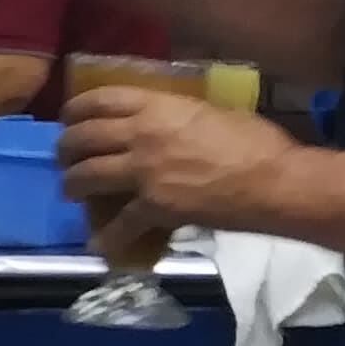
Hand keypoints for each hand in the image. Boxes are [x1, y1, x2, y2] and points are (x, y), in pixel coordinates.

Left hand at [59, 89, 290, 229]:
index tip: (71, 118)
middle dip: (66, 149)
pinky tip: (100, 244)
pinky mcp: (155, 206)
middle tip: (68, 158)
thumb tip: (177, 122)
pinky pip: (119, 223)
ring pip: (86, 176)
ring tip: (74, 191)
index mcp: (158, 107)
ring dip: (72, 185)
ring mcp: (144, 172)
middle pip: (82, 138)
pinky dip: (107, 237)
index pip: (98, 100)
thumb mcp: (217, 113)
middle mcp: (141, 135)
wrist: (278, 183)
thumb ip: (183, 115)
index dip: (75, 110)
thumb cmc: (261, 144)